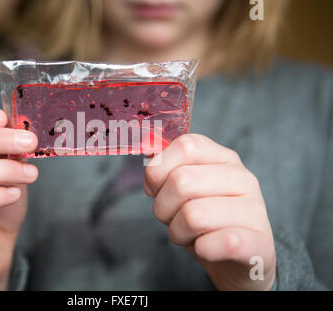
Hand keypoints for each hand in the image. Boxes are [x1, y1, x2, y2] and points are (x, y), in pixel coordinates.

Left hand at [144, 134, 275, 289]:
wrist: (237, 261)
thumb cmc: (205, 222)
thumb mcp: (184, 191)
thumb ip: (167, 168)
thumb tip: (148, 153)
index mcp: (224, 159)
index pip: (187, 146)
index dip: (159, 169)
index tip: (154, 189)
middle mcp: (243, 179)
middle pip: (181, 181)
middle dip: (163, 207)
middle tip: (172, 219)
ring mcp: (255, 210)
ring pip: (193, 215)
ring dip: (178, 232)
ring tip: (190, 235)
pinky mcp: (259, 243)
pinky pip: (221, 242)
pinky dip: (203, 249)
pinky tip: (207, 248)